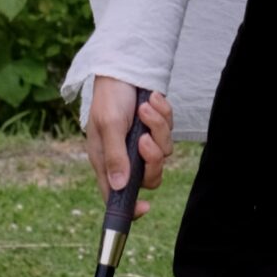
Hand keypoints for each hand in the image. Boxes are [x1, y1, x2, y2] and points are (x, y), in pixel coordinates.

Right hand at [85, 76, 174, 212]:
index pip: (116, 196)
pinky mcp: (156, 130)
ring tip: (145, 106)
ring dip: (157, 127)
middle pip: (150, 178)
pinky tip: (152, 99)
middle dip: (152, 158)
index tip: (144, 207)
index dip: (130, 208)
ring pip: (163, 153)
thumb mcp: (109, 125)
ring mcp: (142, 144)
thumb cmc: (109, 97)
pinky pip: (170, 133)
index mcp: (107, 161)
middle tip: (144, 138)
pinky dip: (163, 115)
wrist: (124, 68)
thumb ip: (115, 156)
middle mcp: (125, 157)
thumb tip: (119, 187)